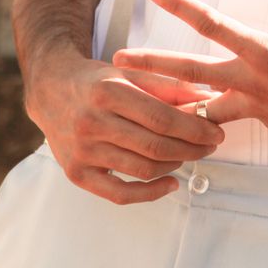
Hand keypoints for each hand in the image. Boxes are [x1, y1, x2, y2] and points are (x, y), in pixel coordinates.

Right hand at [25, 46, 225, 206]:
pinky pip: (120, 194)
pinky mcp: (76, 174)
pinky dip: (150, 193)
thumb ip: (170, 87)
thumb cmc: (97, 81)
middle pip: (155, 146)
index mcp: (107, 92)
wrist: (51, 90)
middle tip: (210, 146)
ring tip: (191, 156)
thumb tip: (208, 101)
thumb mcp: (130, 73)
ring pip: (142, 169)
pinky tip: (170, 182)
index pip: (161, 118)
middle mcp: (92, 122)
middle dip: (191, 149)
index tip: (216, 132)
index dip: (194, 129)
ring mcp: (82, 152)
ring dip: (175, 165)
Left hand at [112, 0, 267, 152]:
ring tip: (138, 99)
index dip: (182, 7)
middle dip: (152, 67)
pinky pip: (222, 122)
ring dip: (170, 102)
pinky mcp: (262, 119)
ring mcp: (254, 106)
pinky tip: (187, 118)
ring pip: (201, 107)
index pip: (214, 26)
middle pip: (190, 74)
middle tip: (116, 62)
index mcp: (265, 55)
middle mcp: (252, 83)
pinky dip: (202, 120)